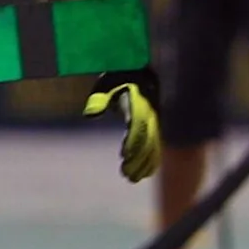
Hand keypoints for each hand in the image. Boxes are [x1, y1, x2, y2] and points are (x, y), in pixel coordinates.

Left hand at [84, 67, 163, 183]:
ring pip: (156, 145)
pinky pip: (159, 145)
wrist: (145, 70)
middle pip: (150, 140)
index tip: (124, 155)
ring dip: (146, 163)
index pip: (139, 126)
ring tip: (133, 177)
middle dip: (139, 159)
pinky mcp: (158, 126)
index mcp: (141, 103)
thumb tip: (90, 114)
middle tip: (127, 175)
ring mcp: (157, 121)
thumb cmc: (123, 76)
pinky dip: (153, 160)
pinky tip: (145, 172)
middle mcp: (153, 114)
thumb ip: (100, 98)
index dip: (134, 142)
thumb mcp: (108, 83)